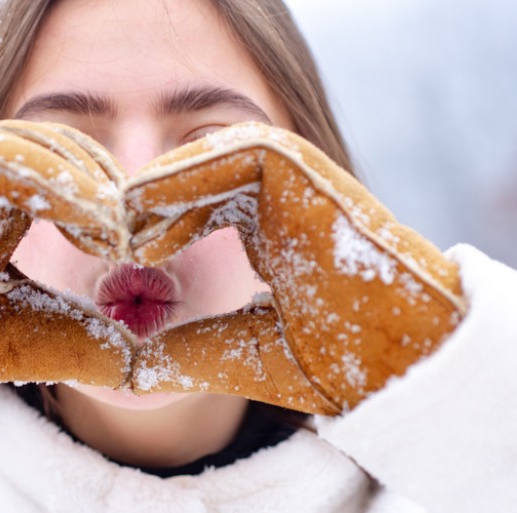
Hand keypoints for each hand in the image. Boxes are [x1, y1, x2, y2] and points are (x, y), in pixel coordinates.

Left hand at [125, 123, 467, 414]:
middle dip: (149, 203)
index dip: (155, 229)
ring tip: (122, 226)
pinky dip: (190, 170)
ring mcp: (299, 186)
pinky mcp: (312, 173)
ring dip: (162, 185)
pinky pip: (243, 148)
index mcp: (273, 238)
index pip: (199, 210)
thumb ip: (186, 350)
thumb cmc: (342, 366)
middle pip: (199, 178)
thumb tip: (122, 365)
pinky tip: (150, 210)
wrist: (410, 367)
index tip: (116, 263)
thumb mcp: (241, 358)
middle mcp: (283, 205)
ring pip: (214, 155)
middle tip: (106, 238)